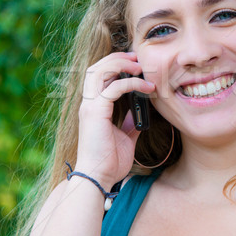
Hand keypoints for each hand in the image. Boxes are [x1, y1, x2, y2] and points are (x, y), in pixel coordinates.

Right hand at [75, 52, 154, 188]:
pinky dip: (131, 83)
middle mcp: (88, 103)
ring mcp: (90, 107)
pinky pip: (113, 88)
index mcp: (93, 107)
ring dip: (121, 64)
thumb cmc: (110, 160)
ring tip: (140, 66)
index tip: (135, 64)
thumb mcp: (125, 136)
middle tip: (137, 58)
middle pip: (96, 67)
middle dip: (117, 58)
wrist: (99, 177)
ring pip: (100, 71)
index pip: (99, 76)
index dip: (115, 65)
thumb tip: (140, 113)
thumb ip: (130, 121)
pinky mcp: (96, 112)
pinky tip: (146, 87)